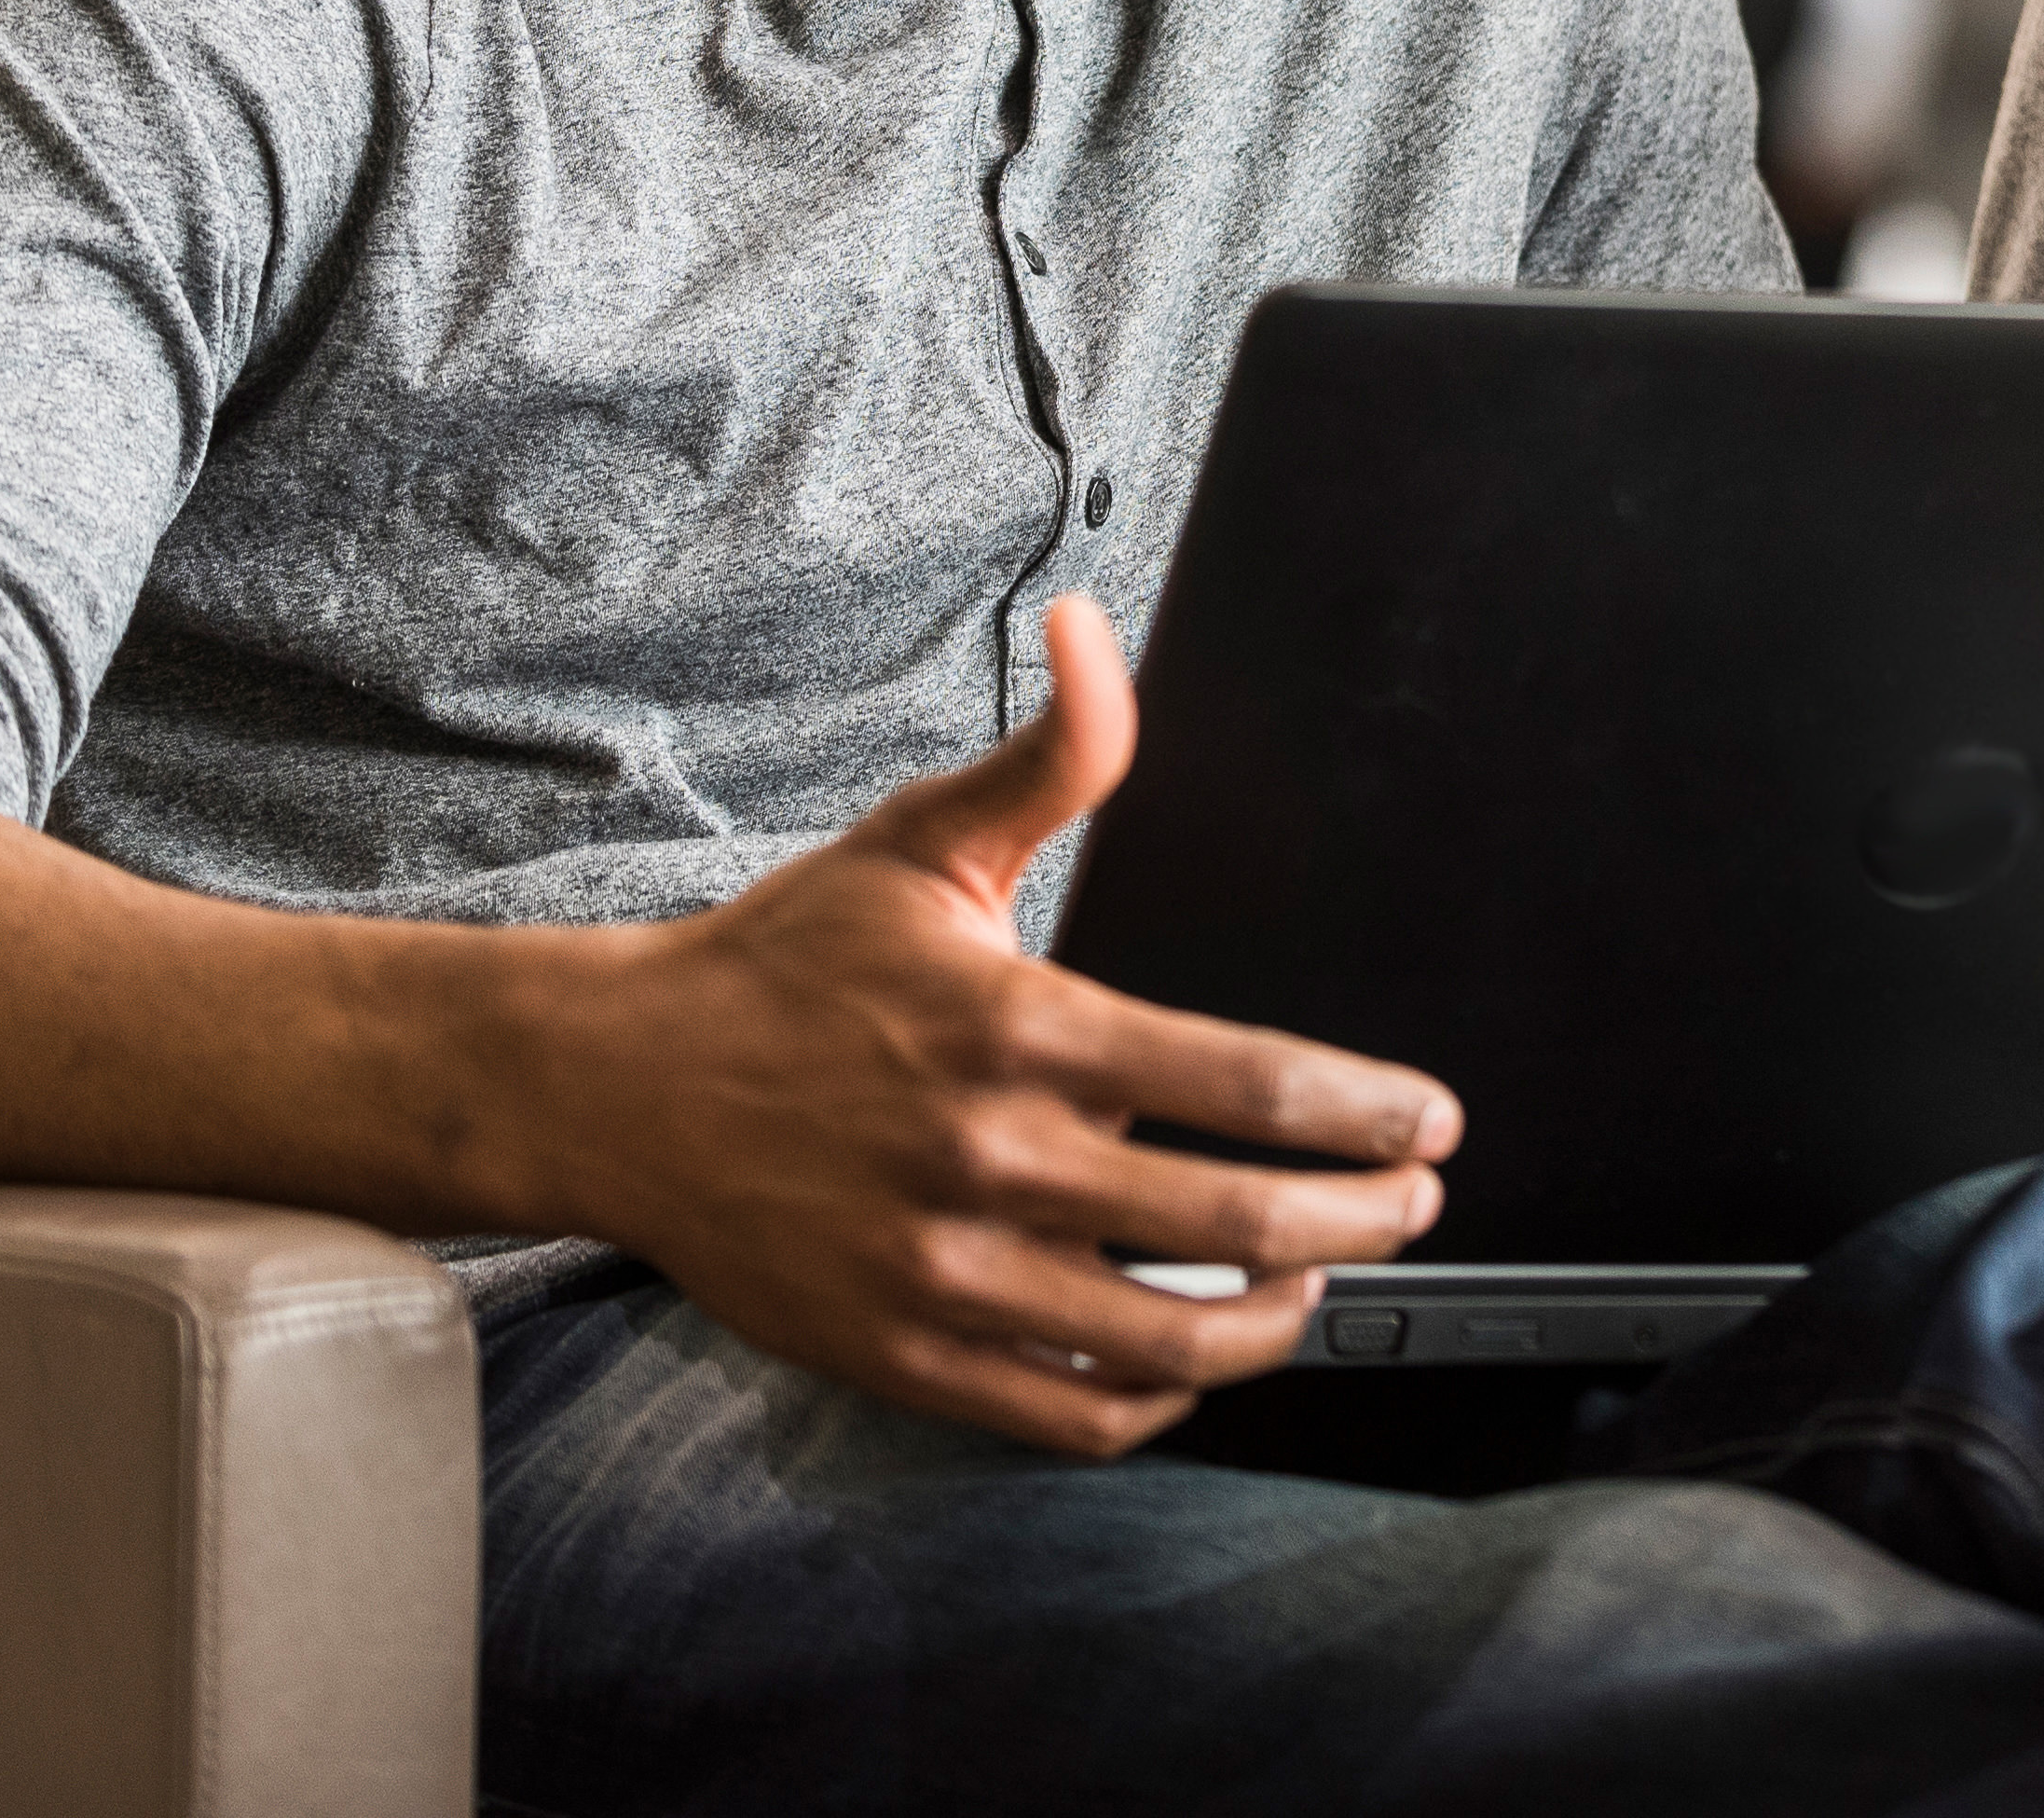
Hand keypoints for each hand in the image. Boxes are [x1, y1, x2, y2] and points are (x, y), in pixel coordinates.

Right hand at [561, 595, 1462, 1454]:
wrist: (616, 1084)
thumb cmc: (781, 964)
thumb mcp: (922, 841)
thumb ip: (1050, 754)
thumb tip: (1096, 631)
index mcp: (1019, 1028)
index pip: (1250, 1085)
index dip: (1371, 1111)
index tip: (1427, 1120)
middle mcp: (991, 1161)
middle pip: (1239, 1223)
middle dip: (1364, 1217)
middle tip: (1412, 1200)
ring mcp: (947, 1275)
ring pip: (1169, 1341)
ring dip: (1279, 1318)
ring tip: (1316, 1277)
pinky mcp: (903, 1355)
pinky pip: (1070, 1414)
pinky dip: (1157, 1398)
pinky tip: (1188, 1356)